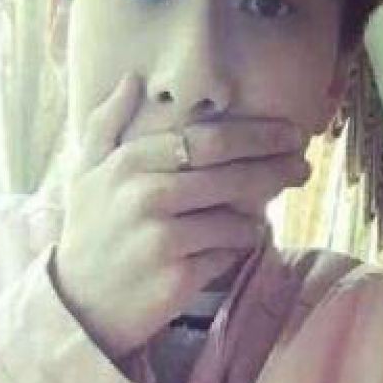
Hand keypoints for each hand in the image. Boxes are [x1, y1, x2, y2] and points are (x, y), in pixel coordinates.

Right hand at [50, 73, 309, 359]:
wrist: (79, 304)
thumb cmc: (89, 233)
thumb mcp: (84, 174)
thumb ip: (104, 124)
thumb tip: (132, 79)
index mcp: (127, 164)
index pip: (206, 139)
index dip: (256, 135)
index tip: (290, 133)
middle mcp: (145, 196)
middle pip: (231, 175)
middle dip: (276, 168)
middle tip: (302, 167)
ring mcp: (162, 239)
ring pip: (235, 219)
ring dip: (254, 218)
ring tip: (255, 218)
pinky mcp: (177, 278)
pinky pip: (227, 254)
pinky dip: (235, 249)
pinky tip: (230, 247)